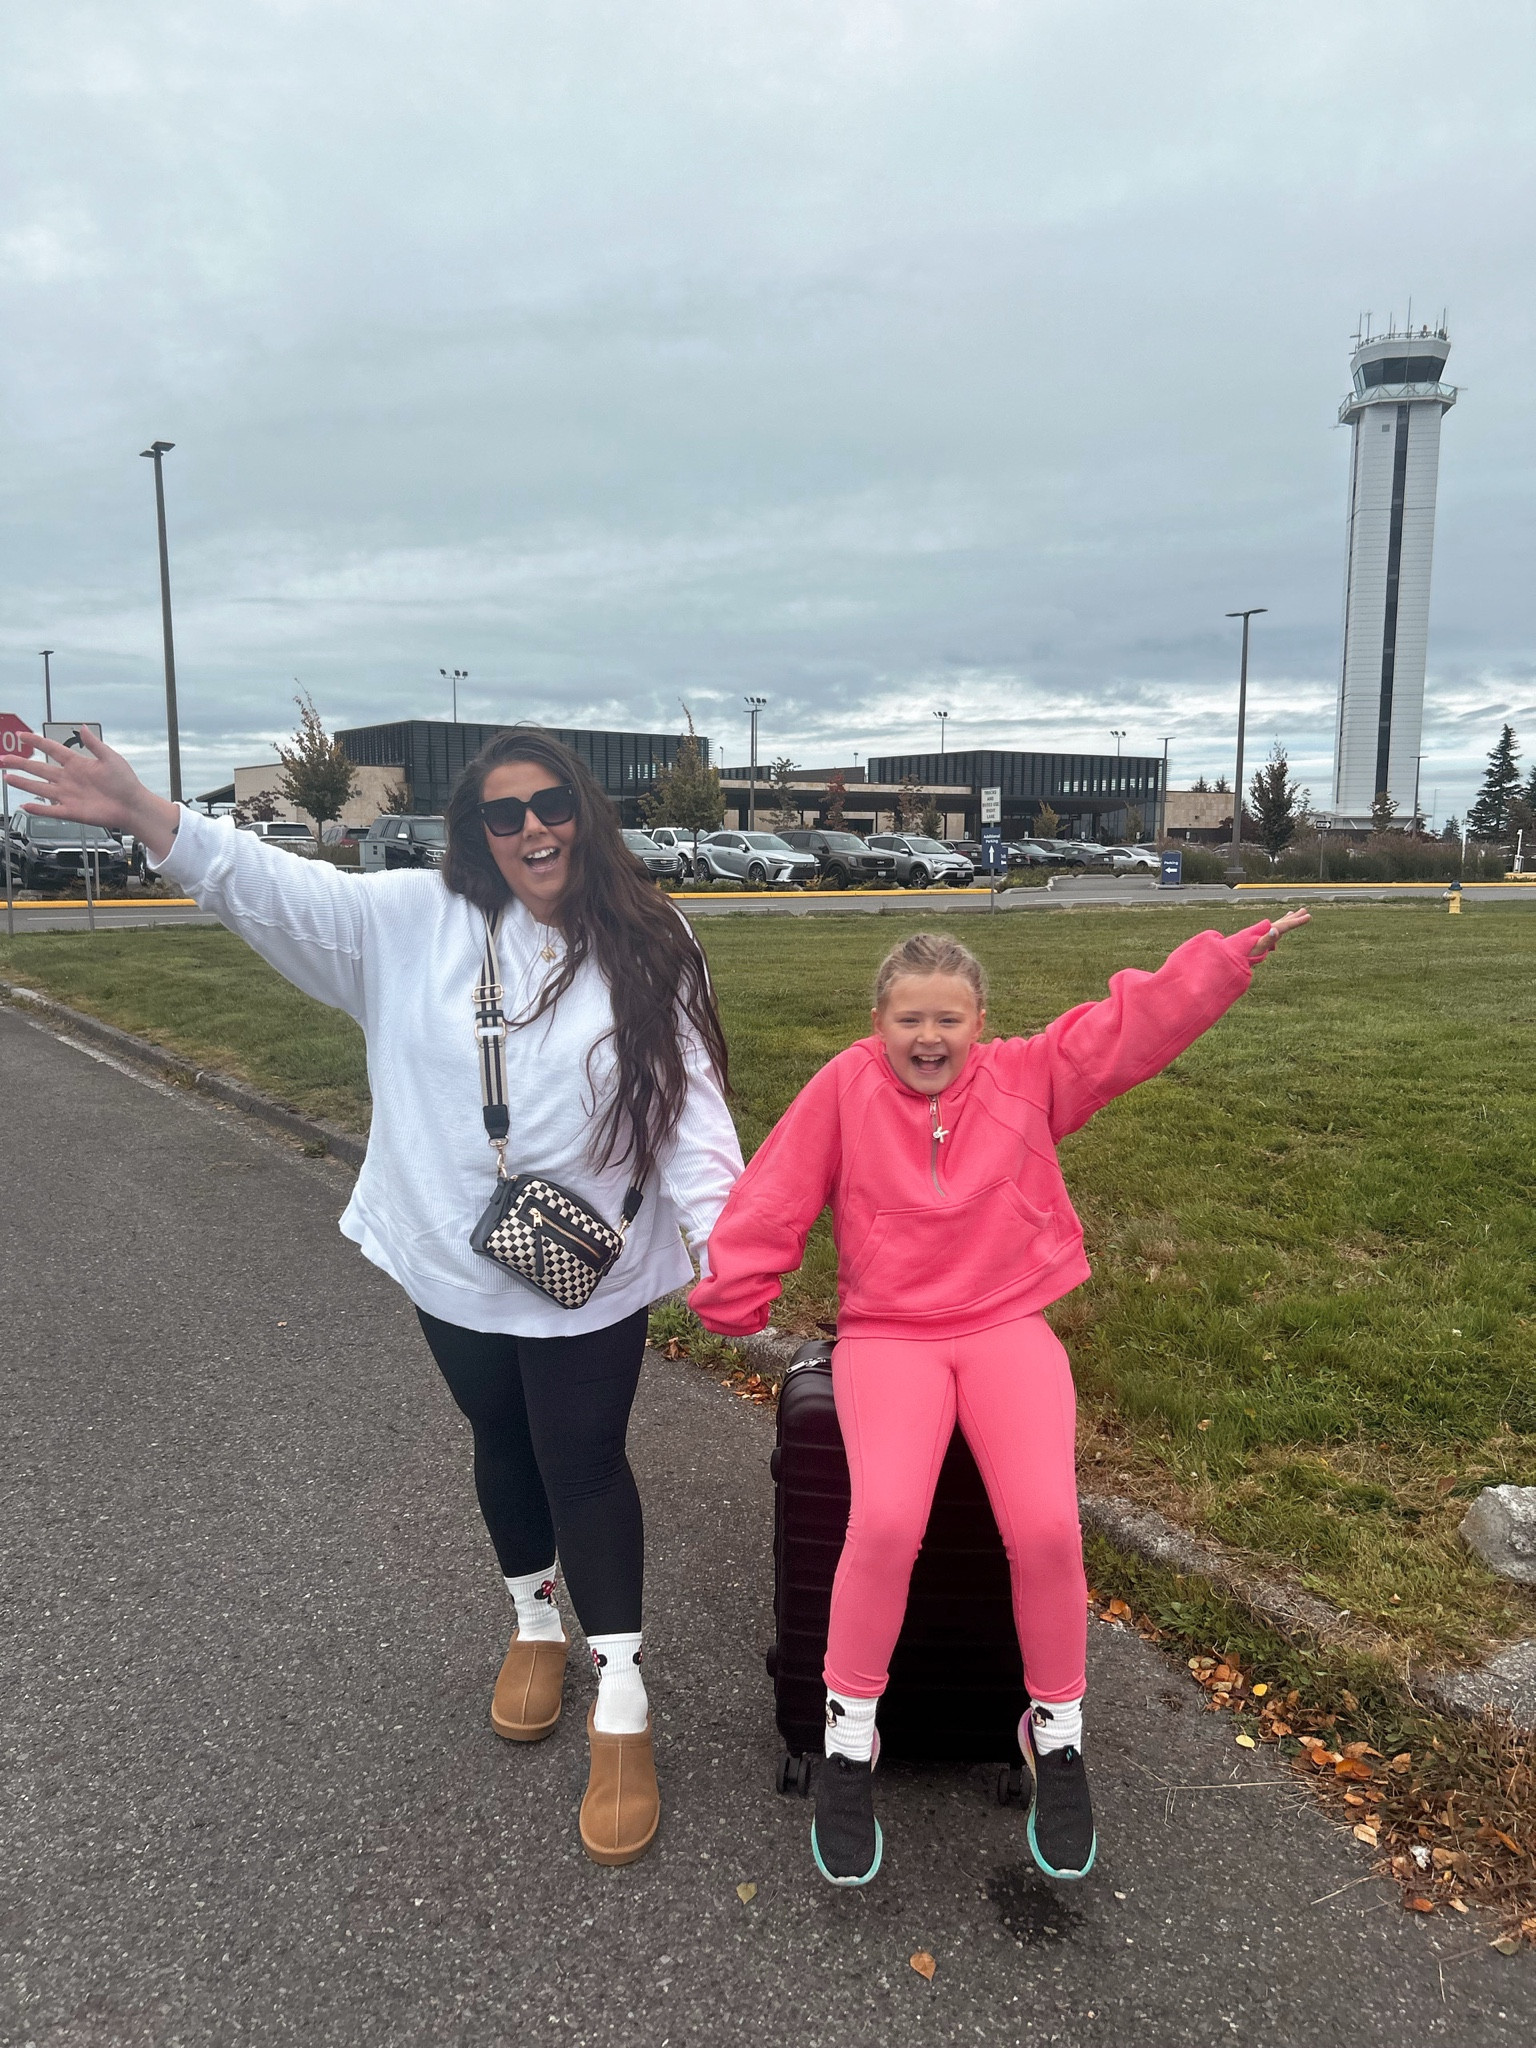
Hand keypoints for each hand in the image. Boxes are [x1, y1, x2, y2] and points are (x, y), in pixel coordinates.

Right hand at [1, 728, 179, 860]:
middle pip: (39, 768)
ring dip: (23, 783)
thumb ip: (94, 744)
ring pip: (40, 788)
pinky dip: (38, 808)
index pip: (52, 749)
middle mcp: (69, 779)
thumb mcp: (111, 758)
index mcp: (77, 763)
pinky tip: (24, 805)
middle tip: (3, 759)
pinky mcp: (72, 811)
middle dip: (20, 763)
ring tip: (7, 777)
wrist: (133, 806)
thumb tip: (82, 727)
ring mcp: (68, 795)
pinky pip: (51, 810)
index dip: (36, 741)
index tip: (21, 736)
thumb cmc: (125, 782)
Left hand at [1247, 908, 1309, 960]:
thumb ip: (1268, 939)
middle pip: (1284, 921)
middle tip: (1304, 910)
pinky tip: (1278, 927)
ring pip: (1279, 923)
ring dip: (1287, 919)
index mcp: (1270, 931)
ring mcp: (1265, 932)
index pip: (1287, 925)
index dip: (1298, 921)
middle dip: (1295, 917)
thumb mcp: (1259, 946)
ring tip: (1293, 913)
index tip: (1309, 916)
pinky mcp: (1262, 936)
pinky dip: (1278, 926)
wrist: (1235, 952)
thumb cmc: (1247, 951)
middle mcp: (1268, 930)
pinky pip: (1274, 929)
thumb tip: (1276, 930)